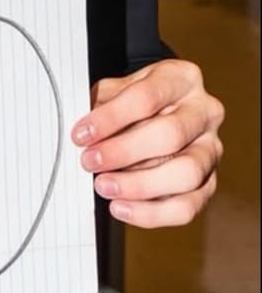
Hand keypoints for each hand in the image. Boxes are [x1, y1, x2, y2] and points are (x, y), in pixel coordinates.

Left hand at [71, 60, 223, 227]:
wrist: (157, 113)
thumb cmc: (132, 101)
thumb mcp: (114, 90)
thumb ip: (98, 105)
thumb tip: (80, 134)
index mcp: (180, 79)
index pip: (147, 96)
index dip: (111, 118)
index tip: (81, 134)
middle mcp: (204, 112)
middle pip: (170, 134)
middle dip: (123, 151)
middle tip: (89, 161)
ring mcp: (210, 148)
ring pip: (186, 172)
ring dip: (139, 185)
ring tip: (103, 186)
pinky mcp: (208, 182)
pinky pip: (187, 205)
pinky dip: (151, 213)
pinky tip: (120, 207)